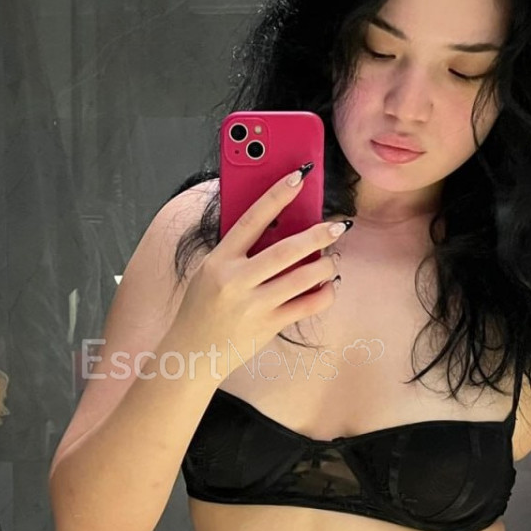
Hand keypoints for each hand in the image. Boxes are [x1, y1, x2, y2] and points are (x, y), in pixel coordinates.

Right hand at [172, 171, 345, 371]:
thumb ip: (236, 252)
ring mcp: (253, 305)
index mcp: (219, 261)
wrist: (192, 352)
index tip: (298, 177)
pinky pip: (306, 307)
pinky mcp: (268, 326)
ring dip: (325, 266)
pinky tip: (329, 287)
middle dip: (317, 235)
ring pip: (302, 279)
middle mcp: (236, 281)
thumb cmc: (202, 308)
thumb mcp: (209, 272)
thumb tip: (276, 227)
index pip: (251, 220)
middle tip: (337, 226)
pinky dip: (324, 295)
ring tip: (333, 260)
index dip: (276, 196)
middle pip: (285, 250)